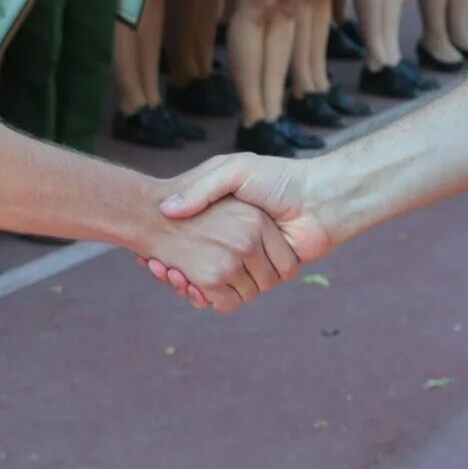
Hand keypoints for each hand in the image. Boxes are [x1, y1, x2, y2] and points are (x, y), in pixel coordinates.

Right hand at [150, 154, 336, 304]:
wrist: (319, 198)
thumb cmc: (277, 179)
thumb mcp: (233, 170)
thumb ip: (203, 189)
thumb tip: (167, 209)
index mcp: (227, 220)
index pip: (188, 243)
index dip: (169, 251)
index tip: (147, 251)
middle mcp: (235, 242)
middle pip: (194, 268)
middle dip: (171, 268)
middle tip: (151, 263)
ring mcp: (248, 261)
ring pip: (209, 286)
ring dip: (186, 283)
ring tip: (165, 270)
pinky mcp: (263, 276)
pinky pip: (229, 298)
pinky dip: (208, 296)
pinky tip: (185, 282)